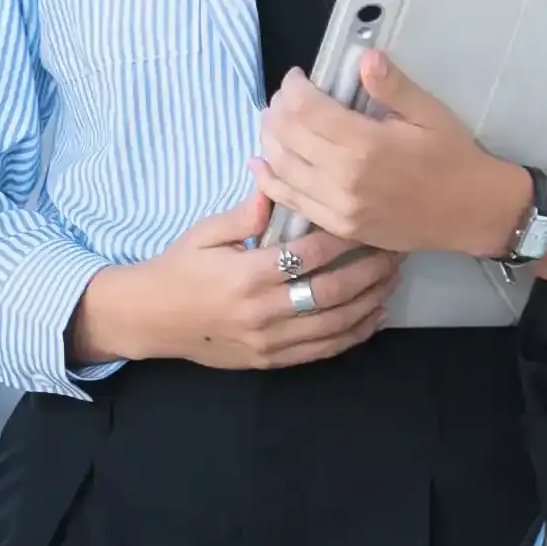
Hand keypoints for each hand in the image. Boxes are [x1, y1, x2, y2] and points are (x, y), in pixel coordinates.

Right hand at [69, 195, 395, 372]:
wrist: (150, 319)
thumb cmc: (178, 269)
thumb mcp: (205, 233)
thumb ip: (245, 213)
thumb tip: (277, 184)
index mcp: (248, 275)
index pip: (309, 253)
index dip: (344, 237)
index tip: (367, 220)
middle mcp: (263, 311)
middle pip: (332, 290)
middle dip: (370, 270)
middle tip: (395, 250)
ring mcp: (269, 341)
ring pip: (334, 324)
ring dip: (369, 301)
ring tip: (392, 280)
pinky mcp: (271, 360)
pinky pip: (322, 350)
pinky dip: (353, 335)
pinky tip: (373, 317)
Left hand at [254, 58, 527, 261]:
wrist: (471, 213)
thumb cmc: (452, 158)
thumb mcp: (429, 114)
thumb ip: (392, 86)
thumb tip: (365, 56)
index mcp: (366, 145)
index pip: (305, 108)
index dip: (293, 87)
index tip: (298, 77)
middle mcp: (343, 177)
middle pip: (286, 135)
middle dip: (278, 109)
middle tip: (286, 97)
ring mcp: (337, 206)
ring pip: (280, 168)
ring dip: (270, 140)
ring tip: (275, 122)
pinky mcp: (337, 226)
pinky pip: (290, 201)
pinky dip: (269, 179)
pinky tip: (262, 163)